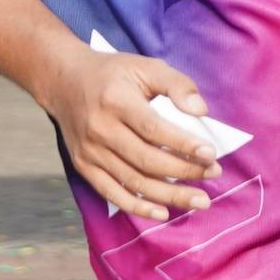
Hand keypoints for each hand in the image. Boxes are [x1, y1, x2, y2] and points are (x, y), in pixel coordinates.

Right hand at [40, 43, 217, 219]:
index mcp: (116, 100)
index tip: (210, 154)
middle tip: (214, 174)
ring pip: (133, 181)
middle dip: (184, 171)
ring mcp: (90, 151)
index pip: (153, 128)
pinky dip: (138, 207)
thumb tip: (202, 111)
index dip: (183, 144)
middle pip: (146, 159)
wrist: (64, 82)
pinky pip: (113, 193)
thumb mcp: (145, 66)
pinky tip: (163, 213)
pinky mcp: (84, 167)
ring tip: (199, 200)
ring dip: (169, 195)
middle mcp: (100, 129)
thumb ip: (176, 84)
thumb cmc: (113, 74)